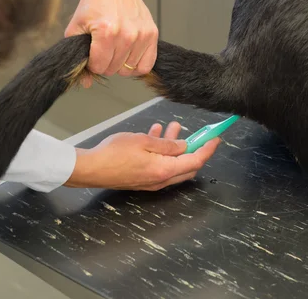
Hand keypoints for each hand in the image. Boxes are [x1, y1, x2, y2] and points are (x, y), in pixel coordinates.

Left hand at [64, 0, 158, 87]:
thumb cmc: (96, 3)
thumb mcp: (77, 26)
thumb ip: (77, 55)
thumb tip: (85, 81)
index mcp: (106, 32)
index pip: (99, 67)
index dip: (93, 64)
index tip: (93, 53)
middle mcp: (126, 34)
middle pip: (113, 69)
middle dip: (105, 63)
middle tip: (104, 49)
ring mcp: (141, 35)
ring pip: (129, 70)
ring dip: (121, 64)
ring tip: (116, 49)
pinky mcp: (152, 34)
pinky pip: (147, 65)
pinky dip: (137, 65)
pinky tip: (130, 55)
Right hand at [65, 122, 219, 190]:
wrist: (92, 169)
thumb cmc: (115, 154)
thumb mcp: (144, 142)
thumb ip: (167, 144)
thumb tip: (184, 146)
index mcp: (165, 170)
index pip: (195, 161)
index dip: (207, 149)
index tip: (215, 138)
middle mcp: (161, 179)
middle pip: (187, 166)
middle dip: (194, 148)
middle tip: (197, 134)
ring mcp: (151, 181)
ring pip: (172, 164)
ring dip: (175, 146)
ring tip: (172, 126)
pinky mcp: (141, 179)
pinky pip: (159, 165)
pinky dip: (162, 151)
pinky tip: (156, 133)